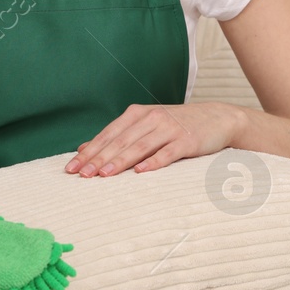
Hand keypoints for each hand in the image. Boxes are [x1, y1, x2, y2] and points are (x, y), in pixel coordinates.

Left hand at [65, 102, 239, 176]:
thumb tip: (84, 149)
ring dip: (120, 161)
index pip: (108, 134)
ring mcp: (169, 129)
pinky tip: (141, 172)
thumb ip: (117, 136)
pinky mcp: (187, 140)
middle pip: (120, 141)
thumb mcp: (145, 126)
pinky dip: (153, 162)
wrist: (217, 118)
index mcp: (137, 114)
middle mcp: (151, 118)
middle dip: (99, 159)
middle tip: (82, 175)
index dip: (90, 151)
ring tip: (103, 175)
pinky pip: (167, 153)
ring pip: (139, 146)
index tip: (72, 167)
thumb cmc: (177, 125)